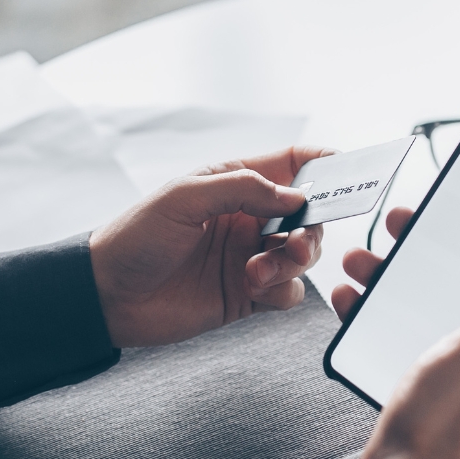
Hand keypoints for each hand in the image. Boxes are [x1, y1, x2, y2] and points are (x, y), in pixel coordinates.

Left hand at [89, 146, 336, 347]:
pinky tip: (254, 289)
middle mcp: (249, 218)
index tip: (351, 170)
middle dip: (312, 229)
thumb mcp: (184, 197)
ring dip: (294, 263)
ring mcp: (250, 257)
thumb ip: (243, 189)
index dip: (324, 163)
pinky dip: (283, 291)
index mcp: (235, 183)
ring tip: (260, 271)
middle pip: (309, 216)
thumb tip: (296, 195)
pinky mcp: (248, 294)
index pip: (292, 163)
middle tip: (296, 244)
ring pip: (303, 255)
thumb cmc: (137, 236)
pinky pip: (289, 292)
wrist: (108, 295)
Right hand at [332, 208, 459, 458]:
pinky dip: (377, 314)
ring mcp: (456, 369)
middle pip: (459, 285)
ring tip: (361, 265)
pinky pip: (401, 334)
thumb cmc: (448, 420)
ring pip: (424, 306)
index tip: (448, 215)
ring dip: (393, 281)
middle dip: (424, 255)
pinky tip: (354, 304)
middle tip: (395, 231)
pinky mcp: (423, 384)